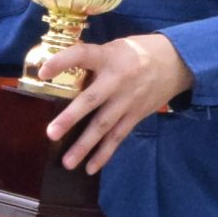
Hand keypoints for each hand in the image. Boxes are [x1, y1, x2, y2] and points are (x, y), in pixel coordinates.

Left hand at [42, 31, 191, 173]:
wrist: (175, 62)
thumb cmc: (134, 53)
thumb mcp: (112, 48)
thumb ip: (90, 60)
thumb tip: (56, 71)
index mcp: (106, 57)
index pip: (81, 55)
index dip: (61, 62)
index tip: (42, 72)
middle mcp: (116, 80)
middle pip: (91, 100)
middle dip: (70, 118)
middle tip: (51, 134)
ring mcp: (127, 101)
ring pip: (104, 126)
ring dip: (85, 146)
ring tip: (68, 163)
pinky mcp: (135, 115)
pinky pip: (118, 137)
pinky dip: (104, 153)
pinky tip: (91, 168)